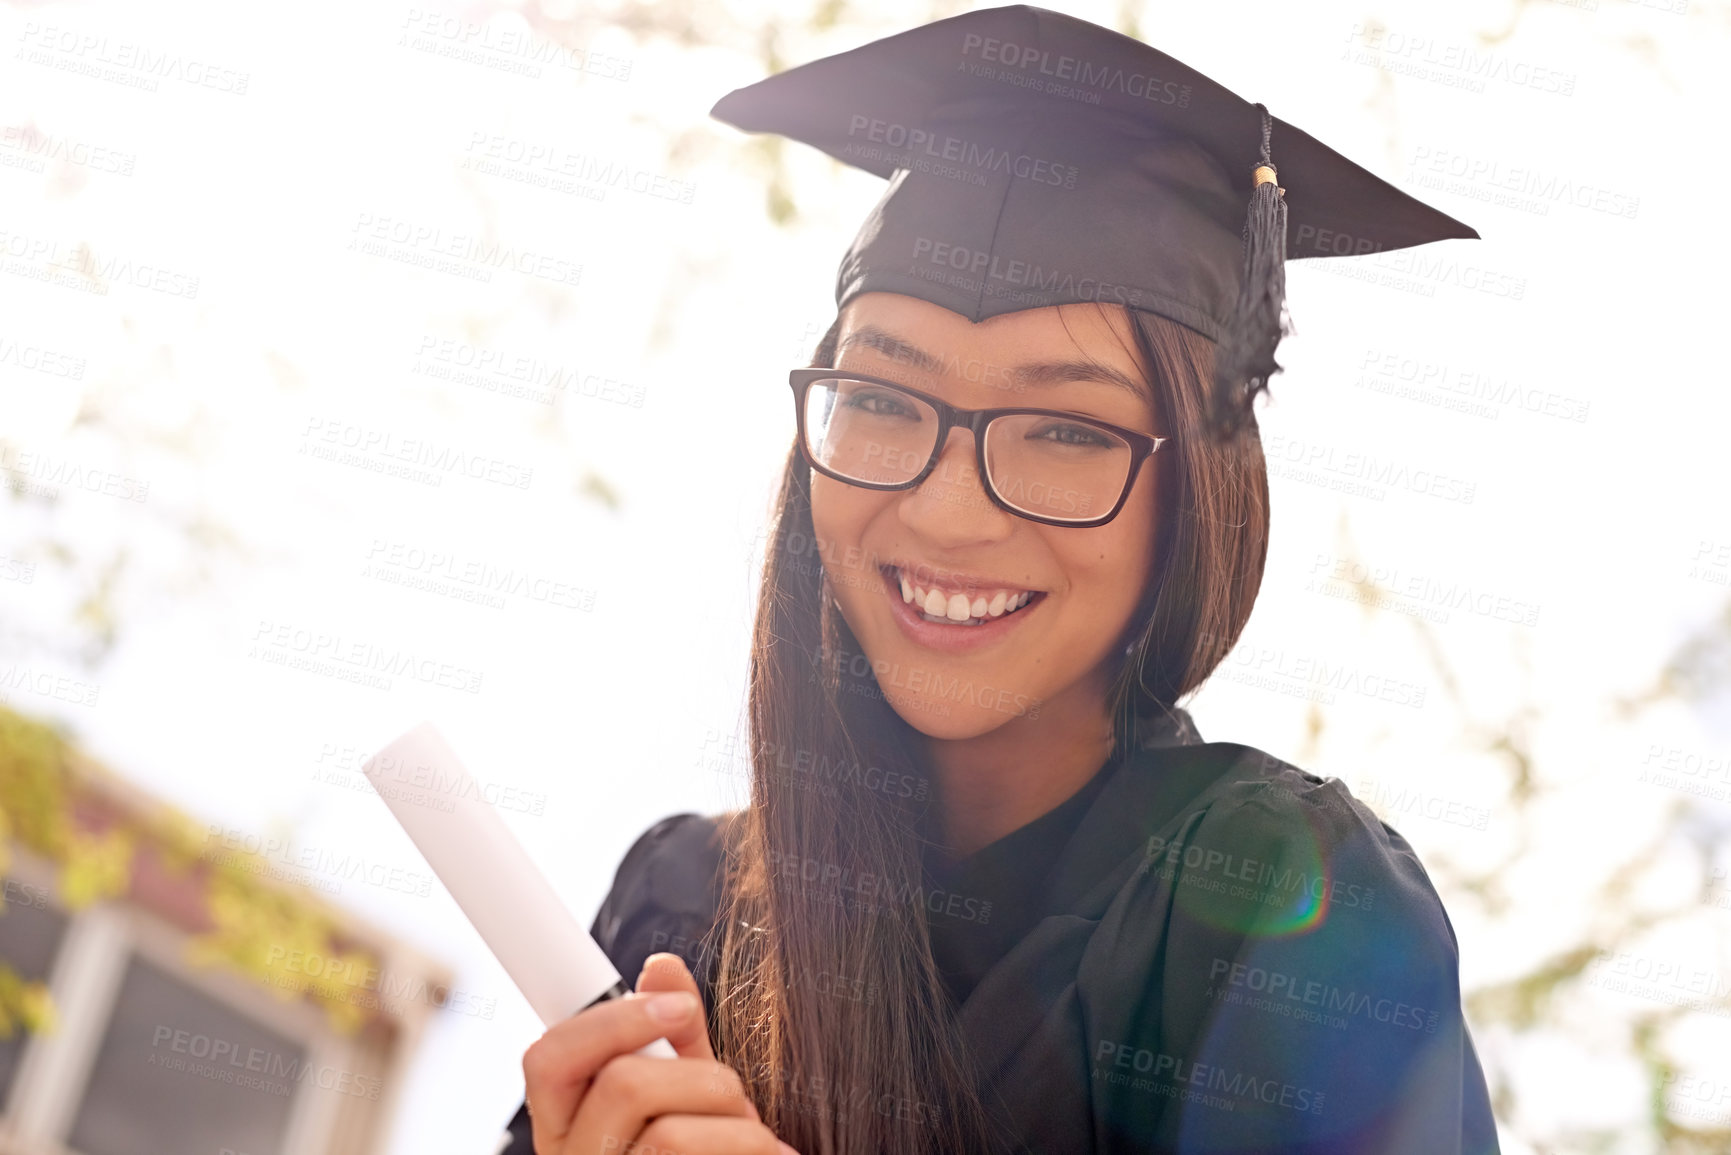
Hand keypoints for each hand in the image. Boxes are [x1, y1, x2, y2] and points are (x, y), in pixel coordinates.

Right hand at [521, 952, 798, 1154]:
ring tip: (756, 1141)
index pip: (548, 1058)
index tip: (681, 1006)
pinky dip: (756, 1154)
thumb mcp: (684, 1094)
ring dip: (738, 1128)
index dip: (614, 1020)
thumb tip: (662, 968)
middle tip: (734, 1094)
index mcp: (565, 1125)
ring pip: (669, 1138)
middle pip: (622, 1086)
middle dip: (700, 1075)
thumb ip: (672, 1037)